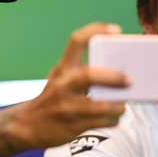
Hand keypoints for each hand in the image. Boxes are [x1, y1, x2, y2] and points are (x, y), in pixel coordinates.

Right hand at [9, 23, 128, 149]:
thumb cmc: (54, 97)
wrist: (27, 125)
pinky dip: (114, 119)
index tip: (117, 30)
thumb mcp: (61, 79)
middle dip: (113, 77)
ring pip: (100, 105)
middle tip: (130, 80)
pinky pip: (101, 122)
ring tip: (124, 104)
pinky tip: (115, 117)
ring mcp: (66, 107)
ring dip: (118, 105)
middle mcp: (62, 85)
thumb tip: (120, 72)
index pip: (77, 40)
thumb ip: (83, 73)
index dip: (97, 31)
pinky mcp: (72, 126)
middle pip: (89, 76)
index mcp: (62, 69)